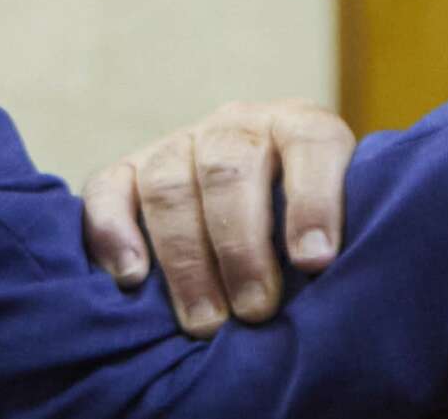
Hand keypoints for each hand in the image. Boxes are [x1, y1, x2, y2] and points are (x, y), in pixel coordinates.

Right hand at [81, 99, 355, 336]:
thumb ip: (339, 244)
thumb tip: (338, 283)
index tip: (315, 261)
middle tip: (255, 311)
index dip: (314, 198)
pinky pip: (108, 190)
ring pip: (169, 183)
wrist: (253, 218)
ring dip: (185, 257)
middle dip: (242, 245)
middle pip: (230, 167)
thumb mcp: (333, 230)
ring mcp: (178, 146)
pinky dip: (113, 231)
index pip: (310, 143)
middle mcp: (236, 127)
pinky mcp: (127, 172)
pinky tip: (131, 277)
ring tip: (206, 321)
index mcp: (297, 128)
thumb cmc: (303, 240)